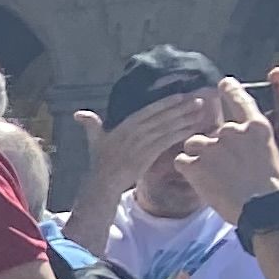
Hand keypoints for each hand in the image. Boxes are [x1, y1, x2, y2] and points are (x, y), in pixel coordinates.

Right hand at [72, 94, 200, 204]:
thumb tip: (78, 113)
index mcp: (124, 125)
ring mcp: (142, 143)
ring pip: (168, 127)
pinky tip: (193, 129)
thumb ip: (91, 124)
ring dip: (185, 118)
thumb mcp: (94, 140)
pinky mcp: (148, 155)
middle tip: (198, 100)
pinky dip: (182, 133)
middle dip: (181, 107)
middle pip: (162, 116)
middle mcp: (134, 132)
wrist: (104, 183)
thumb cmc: (100, 162)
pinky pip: (168, 141)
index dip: (166, 102)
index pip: (149, 110)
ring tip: (200, 111)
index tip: (181, 95)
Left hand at [167, 83, 278, 219]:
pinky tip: (202, 182)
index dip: (231, 90)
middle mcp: (233, 131)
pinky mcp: (196, 163)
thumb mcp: (271, 155)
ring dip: (197, 157)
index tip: (223, 82)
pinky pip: (182, 161)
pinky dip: (188, 170)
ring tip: (213, 176)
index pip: (241, 100)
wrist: (264, 207)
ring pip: (193, 144)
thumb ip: (252, 142)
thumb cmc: (271, 188)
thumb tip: (241, 144)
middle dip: (212, 148)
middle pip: (211, 132)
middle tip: (224, 170)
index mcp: (257, 127)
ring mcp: (212, 146)